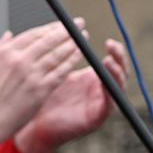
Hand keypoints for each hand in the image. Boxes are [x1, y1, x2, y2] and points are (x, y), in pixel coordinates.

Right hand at [0, 21, 81, 152]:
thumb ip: (0, 47)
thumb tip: (10, 34)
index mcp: (5, 52)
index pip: (34, 34)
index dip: (51, 27)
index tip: (62, 24)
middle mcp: (19, 60)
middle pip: (49, 41)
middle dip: (67, 30)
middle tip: (79, 23)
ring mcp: (31, 75)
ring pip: (57, 54)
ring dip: (73, 44)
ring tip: (83, 38)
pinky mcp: (40, 90)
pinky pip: (60, 72)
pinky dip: (71, 62)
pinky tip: (79, 56)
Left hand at [14, 38, 126, 152]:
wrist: (33, 124)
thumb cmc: (41, 98)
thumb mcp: (51, 70)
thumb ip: (55, 52)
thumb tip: (50, 27)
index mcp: (90, 77)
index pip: (110, 60)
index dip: (113, 49)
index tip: (108, 38)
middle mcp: (98, 89)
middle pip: (120, 71)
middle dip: (119, 57)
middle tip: (111, 45)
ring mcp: (100, 103)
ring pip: (119, 86)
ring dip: (117, 72)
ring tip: (108, 61)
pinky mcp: (97, 118)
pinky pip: (110, 104)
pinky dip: (110, 91)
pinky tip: (104, 80)